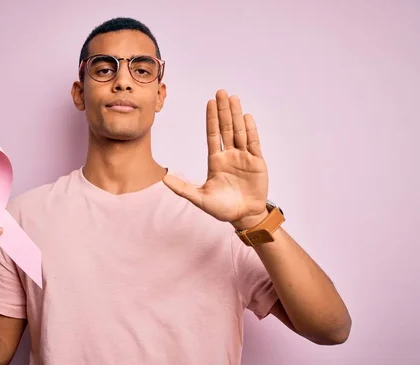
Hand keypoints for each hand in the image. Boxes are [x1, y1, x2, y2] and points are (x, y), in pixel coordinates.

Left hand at [163, 89, 268, 229]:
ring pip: (239, 132)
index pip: (213, 135)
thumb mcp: (199, 198)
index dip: (211, 119)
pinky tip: (246, 117)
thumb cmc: (222, 209)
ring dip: (236, 115)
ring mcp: (244, 157)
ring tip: (233, 98)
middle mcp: (229, 155)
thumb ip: (183, 188)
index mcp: (215, 161)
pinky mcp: (257, 162)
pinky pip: (253, 143)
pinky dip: (250, 130)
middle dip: (223, 110)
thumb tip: (164, 179)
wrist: (244, 217)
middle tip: (221, 92)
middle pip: (226, 128)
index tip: (209, 103)